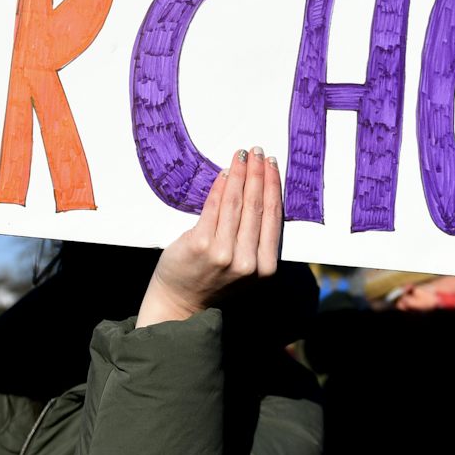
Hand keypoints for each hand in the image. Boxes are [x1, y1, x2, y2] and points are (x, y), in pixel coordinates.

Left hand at [139, 147, 281, 327]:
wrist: (181, 303)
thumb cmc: (214, 281)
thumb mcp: (247, 268)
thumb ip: (256, 240)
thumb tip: (261, 193)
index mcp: (265, 267)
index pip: (273, 216)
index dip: (273, 186)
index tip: (273, 165)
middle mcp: (247, 261)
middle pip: (256, 205)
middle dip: (258, 174)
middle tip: (258, 152)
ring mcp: (223, 253)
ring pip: (236, 203)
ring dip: (241, 174)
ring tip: (242, 156)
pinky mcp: (200, 244)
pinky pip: (213, 208)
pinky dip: (220, 187)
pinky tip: (224, 174)